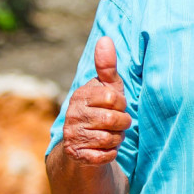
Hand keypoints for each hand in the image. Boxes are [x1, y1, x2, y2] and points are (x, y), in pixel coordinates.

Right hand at [61, 37, 131, 165]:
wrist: (84, 147)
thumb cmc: (102, 111)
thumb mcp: (107, 89)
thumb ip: (107, 66)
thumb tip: (104, 39)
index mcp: (81, 95)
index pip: (113, 98)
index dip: (121, 104)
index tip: (117, 106)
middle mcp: (72, 114)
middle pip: (113, 119)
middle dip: (122, 124)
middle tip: (116, 124)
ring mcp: (72, 135)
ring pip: (110, 138)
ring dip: (116, 139)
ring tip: (110, 135)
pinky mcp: (76, 155)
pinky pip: (105, 155)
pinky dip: (110, 153)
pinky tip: (104, 149)